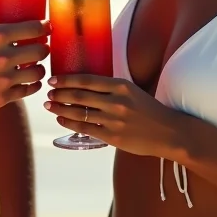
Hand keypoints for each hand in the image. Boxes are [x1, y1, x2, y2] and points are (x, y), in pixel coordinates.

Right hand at [0, 0, 50, 116]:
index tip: (47, 27)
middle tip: (42, 47)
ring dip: (39, 67)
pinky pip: (28, 91)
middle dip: (44, 48)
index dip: (44, 27)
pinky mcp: (1, 98)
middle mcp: (2, 57)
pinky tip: (31, 81)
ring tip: (35, 65)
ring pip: (38, 72)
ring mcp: (3, 79)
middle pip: (40, 51)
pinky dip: (33, 85)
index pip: (33, 28)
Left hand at [45, 74, 183, 158]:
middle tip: (47, 93)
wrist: (168, 132)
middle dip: (59, 94)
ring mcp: (114, 120)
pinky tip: (61, 120)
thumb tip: (83, 86)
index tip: (53, 79)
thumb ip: (110, 88)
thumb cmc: (148, 110)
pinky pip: (85, 128)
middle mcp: (116, 101)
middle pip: (79, 95)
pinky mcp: (113, 137)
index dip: (66, 80)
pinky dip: (70, 123)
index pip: (86, 80)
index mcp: (120, 86)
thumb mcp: (131, 91)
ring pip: (79, 112)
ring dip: (60, 109)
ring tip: (49, 106)